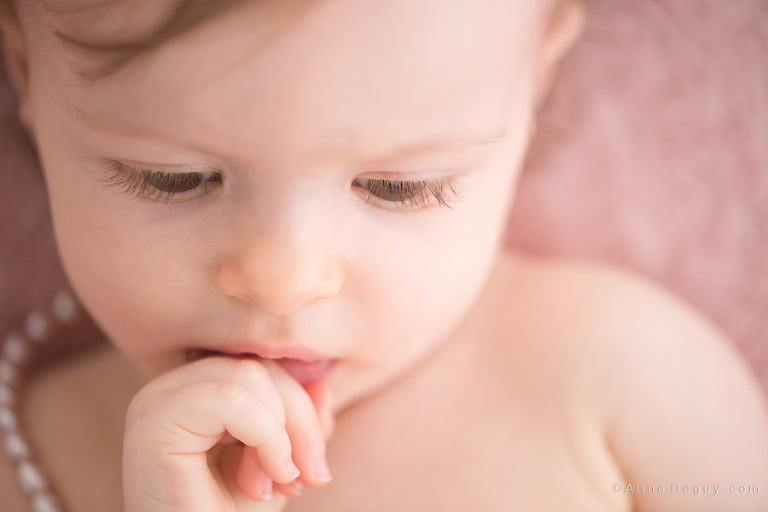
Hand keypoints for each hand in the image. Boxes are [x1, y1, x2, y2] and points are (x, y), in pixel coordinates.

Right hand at [122, 356, 333, 511]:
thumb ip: (296, 426)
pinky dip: (265, 437)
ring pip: (250, 377)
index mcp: (196, 389)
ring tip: (279, 483)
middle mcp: (171, 387)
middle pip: (260, 368)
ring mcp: (157, 399)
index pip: (264, 368)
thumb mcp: (275, 467)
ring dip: (281, 435)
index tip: (315, 469)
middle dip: (300, 421)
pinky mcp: (154, 421)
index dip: (302, 410)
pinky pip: (230, 399)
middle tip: (311, 478)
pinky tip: (262, 484)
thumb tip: (321, 384)